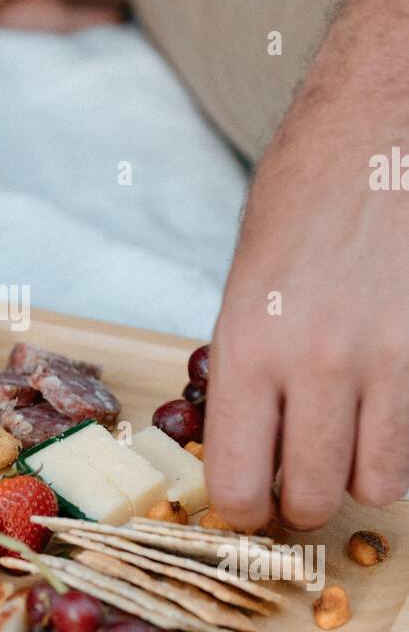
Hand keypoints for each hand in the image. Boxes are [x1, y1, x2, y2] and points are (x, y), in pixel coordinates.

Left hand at [205, 97, 408, 531]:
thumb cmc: (307, 188)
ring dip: (361, 473)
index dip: (243, 509)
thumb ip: (248, 367)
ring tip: (351, 435)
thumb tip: (250, 443)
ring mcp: (389, 359)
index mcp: (248, 344)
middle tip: (301, 473)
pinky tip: (390, 404)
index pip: (238, 481)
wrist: (384, 122)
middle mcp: (316, 363)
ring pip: (379, 485)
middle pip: (311, 498)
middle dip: (302, 500)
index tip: (250, 502)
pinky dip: (405, 439)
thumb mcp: (248, 278)